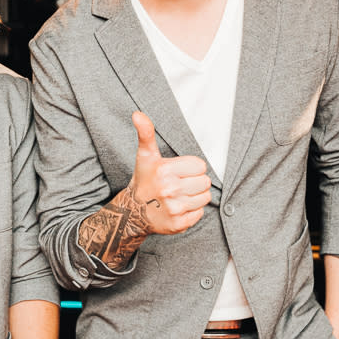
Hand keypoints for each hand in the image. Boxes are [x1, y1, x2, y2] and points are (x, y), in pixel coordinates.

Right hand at [128, 111, 210, 234]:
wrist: (133, 212)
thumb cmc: (145, 180)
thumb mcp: (145, 156)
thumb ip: (145, 133)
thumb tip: (137, 114)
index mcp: (164, 171)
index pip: (200, 166)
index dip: (191, 168)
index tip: (178, 172)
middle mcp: (169, 190)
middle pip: (205, 182)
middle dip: (194, 182)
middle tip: (179, 184)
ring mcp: (174, 209)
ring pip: (205, 198)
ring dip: (195, 196)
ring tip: (179, 196)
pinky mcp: (178, 224)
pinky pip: (200, 213)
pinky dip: (192, 211)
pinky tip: (179, 208)